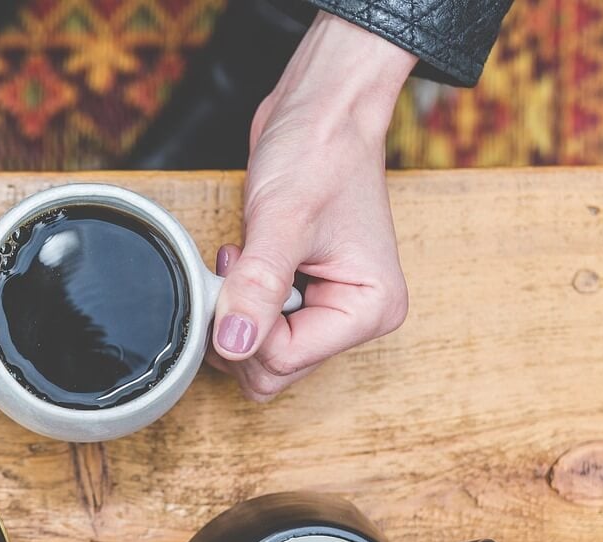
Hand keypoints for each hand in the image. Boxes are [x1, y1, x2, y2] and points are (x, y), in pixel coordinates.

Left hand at [208, 12, 418, 401]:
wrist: (319, 111)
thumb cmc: (317, 152)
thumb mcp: (282, 220)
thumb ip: (258, 287)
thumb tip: (234, 343)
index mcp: (369, 310)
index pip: (284, 360)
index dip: (245, 324)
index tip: (240, 270)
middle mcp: (354, 318)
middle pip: (272, 369)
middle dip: (239, 323)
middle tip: (240, 264)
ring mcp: (328, 309)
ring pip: (259, 355)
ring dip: (235, 312)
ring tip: (245, 257)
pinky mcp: (302, 297)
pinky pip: (255, 329)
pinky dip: (237, 302)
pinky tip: (245, 262)